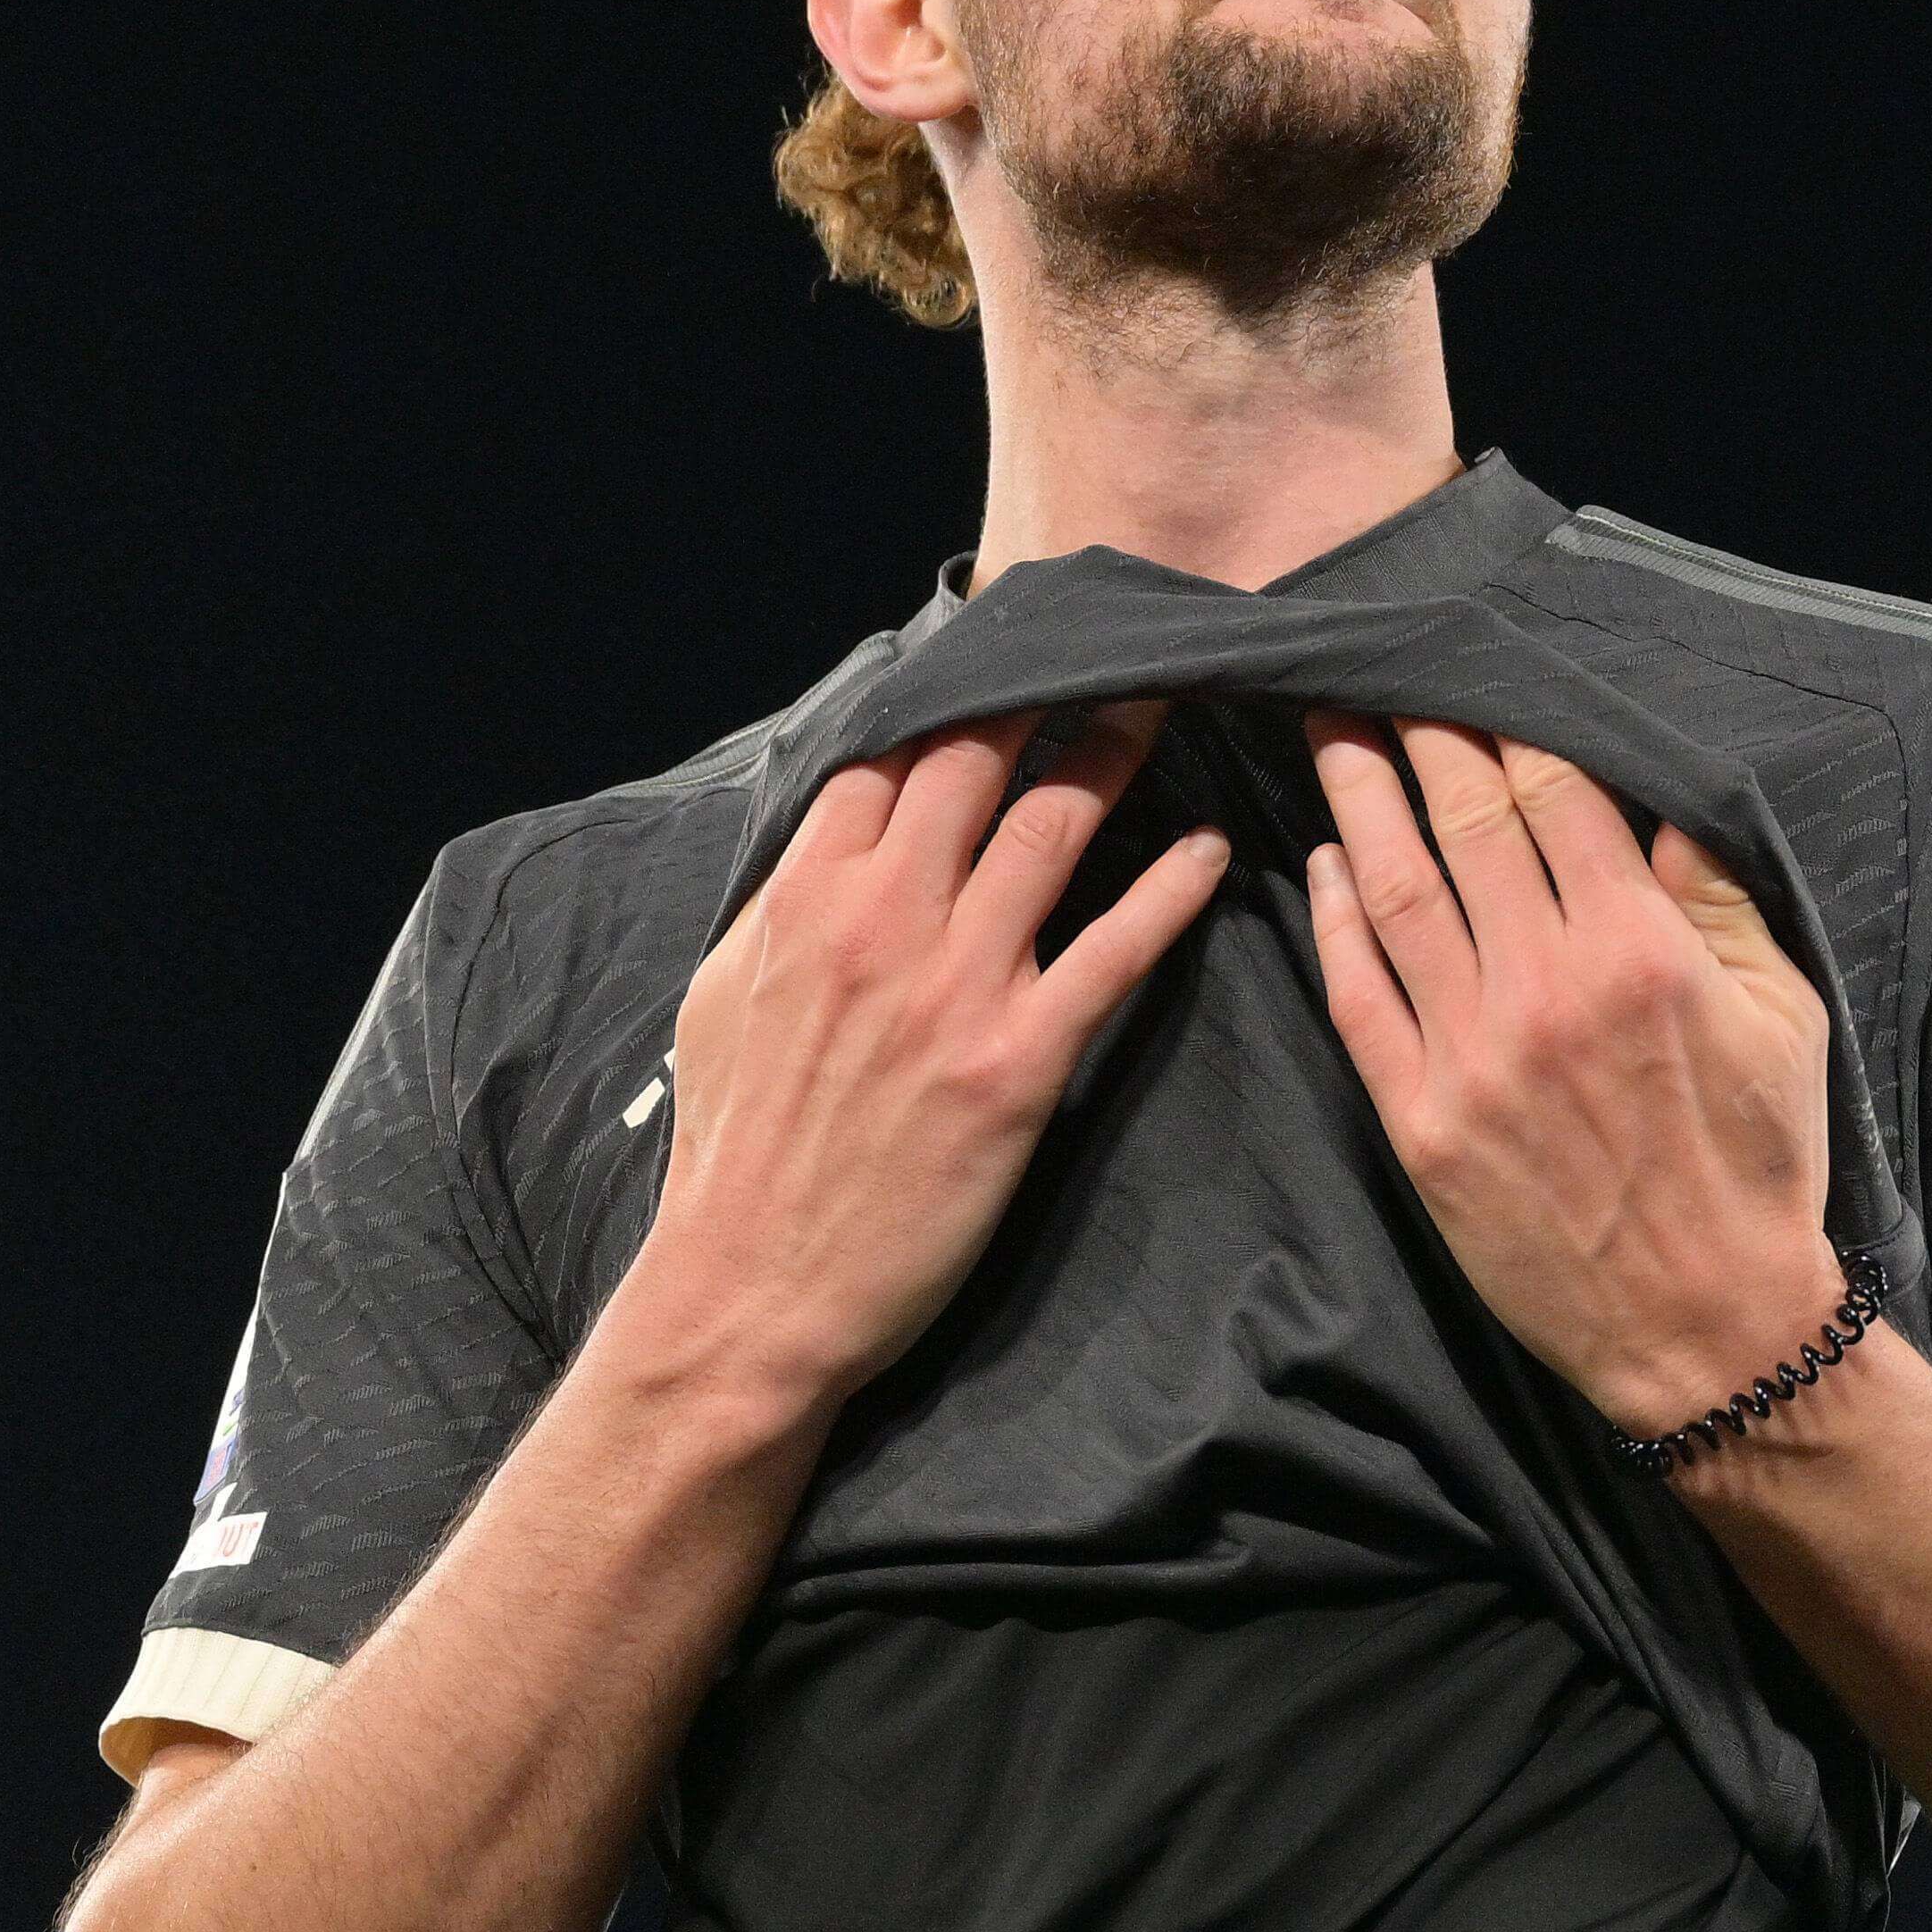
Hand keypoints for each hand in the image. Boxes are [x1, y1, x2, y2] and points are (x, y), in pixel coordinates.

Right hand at [633, 708, 1225, 1406]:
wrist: (751, 1291)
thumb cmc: (738, 1154)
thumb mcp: (724, 1003)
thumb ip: (779, 911)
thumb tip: (822, 844)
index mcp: (805, 899)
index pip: (885, 755)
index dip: (949, 691)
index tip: (1004, 646)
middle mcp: (881, 920)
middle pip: (975, 762)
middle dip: (1043, 690)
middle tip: (1109, 640)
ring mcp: (954, 987)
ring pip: (1050, 831)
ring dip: (1115, 753)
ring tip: (1167, 701)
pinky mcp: (1018, 1061)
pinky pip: (1112, 952)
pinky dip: (1167, 890)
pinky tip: (1208, 847)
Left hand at [1300, 712, 1842, 1439]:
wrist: (1706, 1325)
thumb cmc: (1760, 1166)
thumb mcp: (1785, 1015)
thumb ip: (1720, 898)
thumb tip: (1668, 795)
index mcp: (1641, 949)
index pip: (1554, 792)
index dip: (1505, 721)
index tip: (1472, 673)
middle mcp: (1548, 986)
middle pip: (1464, 821)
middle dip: (1418, 734)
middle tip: (1378, 672)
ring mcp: (1476, 1055)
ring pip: (1398, 892)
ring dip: (1358, 800)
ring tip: (1329, 733)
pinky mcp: (1423, 1123)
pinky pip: (1360, 998)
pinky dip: (1337, 920)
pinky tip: (1325, 863)